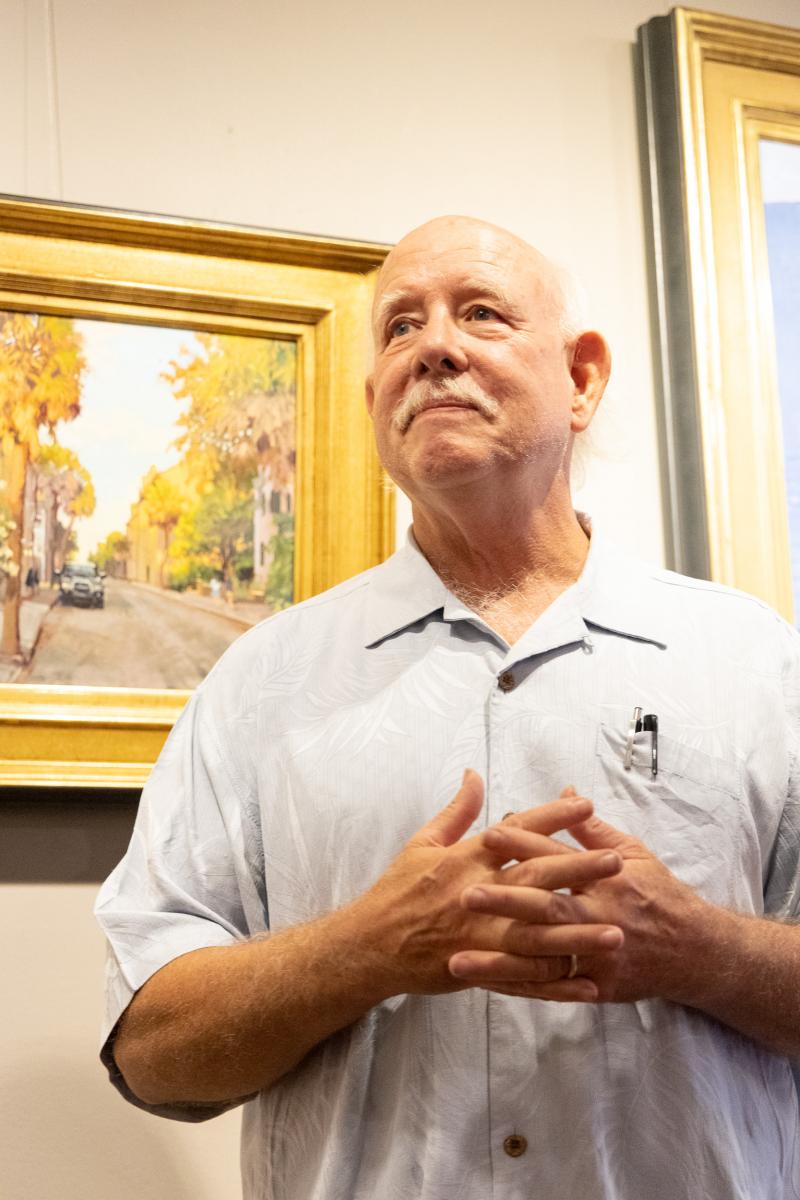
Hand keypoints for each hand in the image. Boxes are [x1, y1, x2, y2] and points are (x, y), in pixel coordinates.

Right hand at [353, 772, 624, 1001]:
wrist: (370, 944)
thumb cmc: (397, 889)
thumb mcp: (423, 842)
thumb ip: (456, 810)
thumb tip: (475, 773)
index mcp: (467, 858)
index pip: (517, 830)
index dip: (552, 816)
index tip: (586, 803)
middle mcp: (478, 893)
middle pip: (536, 877)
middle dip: (578, 869)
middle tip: (617, 862)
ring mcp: (480, 934)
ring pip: (538, 934)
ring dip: (578, 933)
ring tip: (617, 931)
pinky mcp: (480, 966)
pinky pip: (526, 978)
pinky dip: (558, 983)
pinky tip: (589, 984)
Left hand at [454, 796, 709, 1003]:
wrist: (696, 950)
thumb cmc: (659, 893)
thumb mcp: (633, 853)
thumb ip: (593, 829)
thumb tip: (565, 793)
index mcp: (607, 876)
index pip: (559, 856)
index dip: (524, 845)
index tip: (488, 835)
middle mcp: (602, 913)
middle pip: (547, 906)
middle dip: (506, 900)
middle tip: (465, 894)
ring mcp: (598, 953)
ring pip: (543, 955)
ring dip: (499, 958)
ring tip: (458, 958)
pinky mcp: (598, 986)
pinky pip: (552, 987)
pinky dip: (518, 987)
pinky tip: (484, 986)